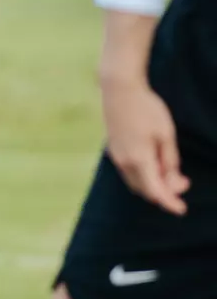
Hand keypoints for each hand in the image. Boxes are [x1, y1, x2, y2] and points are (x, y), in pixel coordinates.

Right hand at [103, 77, 188, 214]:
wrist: (119, 88)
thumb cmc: (147, 108)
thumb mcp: (166, 134)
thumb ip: (170, 161)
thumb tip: (171, 180)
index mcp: (139, 159)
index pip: (156, 191)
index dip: (170, 203)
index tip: (182, 210)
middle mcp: (124, 162)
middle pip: (145, 190)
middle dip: (165, 191)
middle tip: (184, 182)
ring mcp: (115, 155)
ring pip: (135, 181)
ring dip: (153, 183)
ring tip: (171, 171)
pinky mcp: (112, 148)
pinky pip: (128, 171)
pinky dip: (143, 174)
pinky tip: (154, 162)